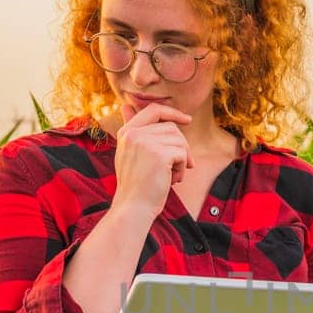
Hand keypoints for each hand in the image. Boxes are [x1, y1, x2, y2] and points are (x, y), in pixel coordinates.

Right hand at [112, 101, 194, 215]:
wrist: (133, 207)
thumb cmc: (135, 184)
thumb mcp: (129, 153)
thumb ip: (132, 130)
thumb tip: (125, 105)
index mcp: (126, 132)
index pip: (153, 110)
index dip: (172, 112)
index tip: (187, 120)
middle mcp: (134, 134)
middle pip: (171, 127)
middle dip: (181, 145)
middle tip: (183, 165)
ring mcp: (145, 142)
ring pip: (179, 141)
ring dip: (182, 159)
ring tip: (173, 176)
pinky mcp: (159, 154)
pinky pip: (182, 153)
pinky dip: (183, 167)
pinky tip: (173, 180)